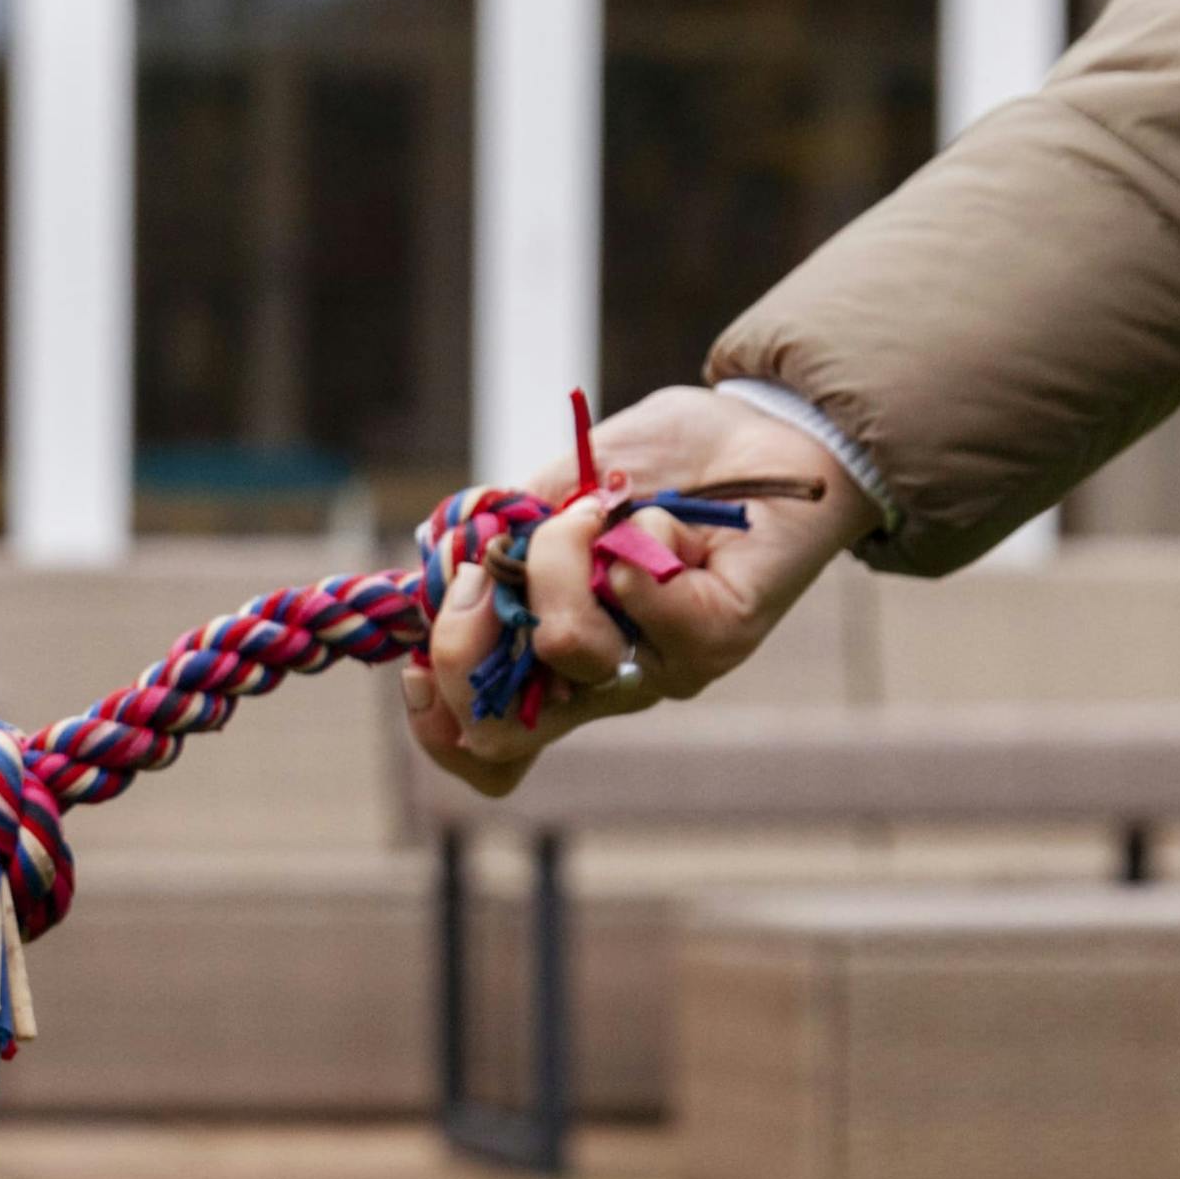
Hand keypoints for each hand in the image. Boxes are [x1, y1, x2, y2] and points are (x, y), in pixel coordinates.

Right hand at [397, 385, 879, 798]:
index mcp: (550, 660)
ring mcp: (657, 669)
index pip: (486, 748)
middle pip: (499, 732)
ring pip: (563, 647)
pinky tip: (663, 520)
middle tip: (482, 571)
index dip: (436, 727)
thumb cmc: (657, 463)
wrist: (764, 430)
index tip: (415, 665)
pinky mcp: (714, 639)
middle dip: (462, 644)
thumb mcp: (551, 489)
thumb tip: (445, 562)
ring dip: (559, 557)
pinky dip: (634, 535)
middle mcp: (599, 682)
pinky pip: (637, 595)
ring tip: (596, 511)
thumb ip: (497, 535)